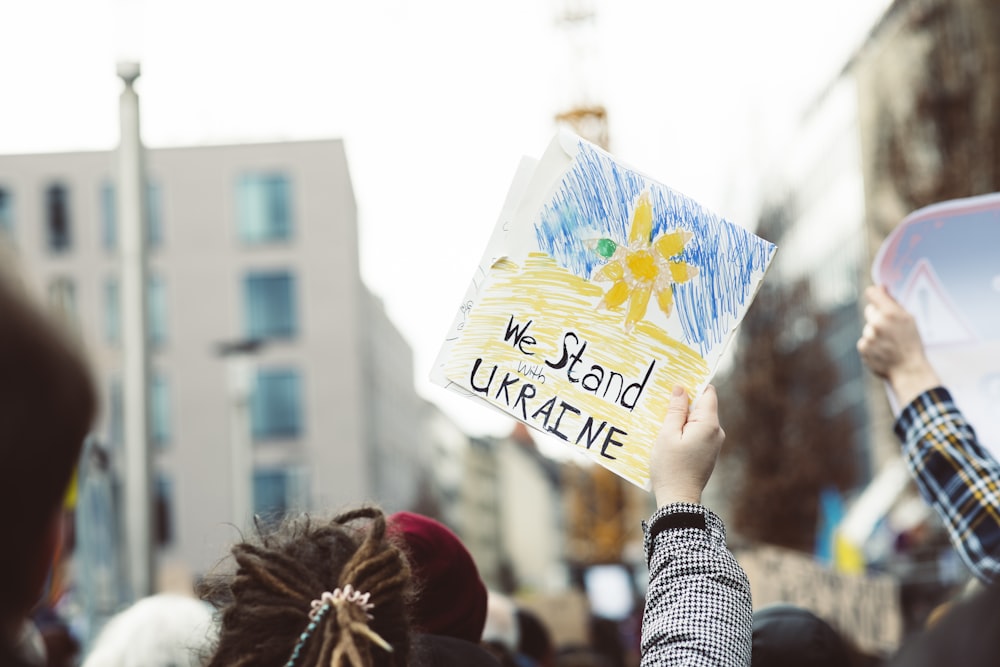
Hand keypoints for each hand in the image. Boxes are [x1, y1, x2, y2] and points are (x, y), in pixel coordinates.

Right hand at [650, 385, 723, 507]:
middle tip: (662, 397)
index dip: (693, 383)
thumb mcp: (667, 435)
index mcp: (709, 424)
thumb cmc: (670, 467)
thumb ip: (675, 410)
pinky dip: (684, 429)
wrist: (679, 499)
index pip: (708, 393)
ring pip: (698, 420)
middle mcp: (716, 432)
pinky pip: (697, 432)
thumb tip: (681, 388)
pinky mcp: (708, 452)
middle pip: (702, 406)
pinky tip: (668, 434)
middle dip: (684, 401)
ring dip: (681, 417)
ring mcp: (713, 443)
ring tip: (661, 417)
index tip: (677, 378)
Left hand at [856, 285, 940, 406]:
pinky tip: (882, 350)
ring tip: (889, 343)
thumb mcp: (908, 319)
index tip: (878, 297)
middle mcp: (878, 323)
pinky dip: (871, 344)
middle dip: (878, 316)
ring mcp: (869, 336)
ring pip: (867, 327)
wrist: (908, 370)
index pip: (872, 293)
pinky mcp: (863, 347)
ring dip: (875, 332)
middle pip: (869, 310)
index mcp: (891, 313)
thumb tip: (881, 286)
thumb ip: (893, 302)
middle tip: (890, 328)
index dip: (875, 294)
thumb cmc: (911, 343)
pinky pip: (864, 340)